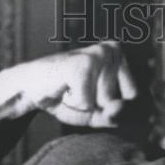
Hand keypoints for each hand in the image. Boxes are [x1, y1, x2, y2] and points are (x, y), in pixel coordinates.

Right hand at [0, 42, 137, 126]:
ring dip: (85, 106)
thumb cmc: (66, 97)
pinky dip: (74, 105)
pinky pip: (88, 105)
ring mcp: (99, 55)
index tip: (91, 94)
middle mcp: (113, 50)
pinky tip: (62, 89)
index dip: (111, 108)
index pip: (136, 100)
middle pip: (121, 103)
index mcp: (120, 56)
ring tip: (69, 89)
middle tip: (76, 92)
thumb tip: (119, 107)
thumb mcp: (98, 112)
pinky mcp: (83, 65)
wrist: (27, 88)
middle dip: (98, 107)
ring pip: (105, 104)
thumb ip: (118, 115)